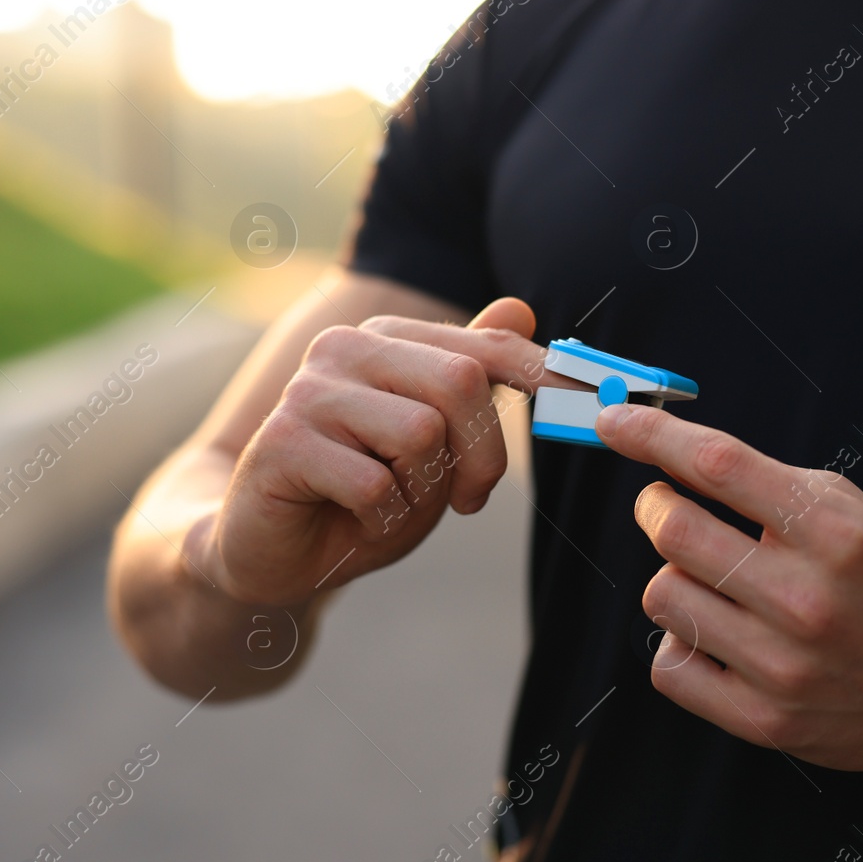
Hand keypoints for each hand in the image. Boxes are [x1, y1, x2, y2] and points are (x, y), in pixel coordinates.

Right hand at [195, 298, 568, 604]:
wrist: (267, 556)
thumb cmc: (358, 499)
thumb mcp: (434, 447)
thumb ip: (471, 382)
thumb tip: (521, 305)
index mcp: (386, 342)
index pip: (484, 347)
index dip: (546, 376)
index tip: (596, 402)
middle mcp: (345, 350)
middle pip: (462, 383)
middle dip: (485, 456)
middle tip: (470, 500)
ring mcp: (309, 391)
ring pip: (422, 434)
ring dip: (423, 493)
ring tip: (390, 506)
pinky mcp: (282, 442)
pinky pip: (375, 484)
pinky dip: (381, 521)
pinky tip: (352, 522)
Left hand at [595, 403, 862, 771]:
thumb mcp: (852, 511)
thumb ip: (769, 486)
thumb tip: (671, 453)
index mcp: (834, 532)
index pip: (718, 465)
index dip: (652, 435)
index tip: (614, 420)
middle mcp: (808, 598)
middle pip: (674, 532)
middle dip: (658, 507)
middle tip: (669, 506)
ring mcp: (785, 665)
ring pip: (663, 597)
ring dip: (674, 578)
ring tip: (713, 580)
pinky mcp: (767, 719)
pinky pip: (669, 666)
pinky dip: (680, 644)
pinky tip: (716, 635)